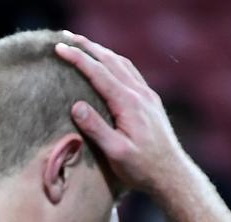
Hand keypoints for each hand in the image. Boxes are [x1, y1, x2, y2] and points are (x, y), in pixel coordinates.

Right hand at [54, 32, 190, 196]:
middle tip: (66, 37)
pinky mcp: (151, 102)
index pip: (99, 73)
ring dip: (102, 51)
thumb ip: (97, 129)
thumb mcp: (116, 152)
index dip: (78, 58)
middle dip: (88, 46)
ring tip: (84, 45)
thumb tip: (76, 106)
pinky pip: (131, 73)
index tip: (59, 48)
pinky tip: (109, 64)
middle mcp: (140, 94)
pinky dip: (115, 62)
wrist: (172, 174)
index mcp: (129, 104)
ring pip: (123, 64)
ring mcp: (148, 96)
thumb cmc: (142, 168)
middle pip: (111, 61)